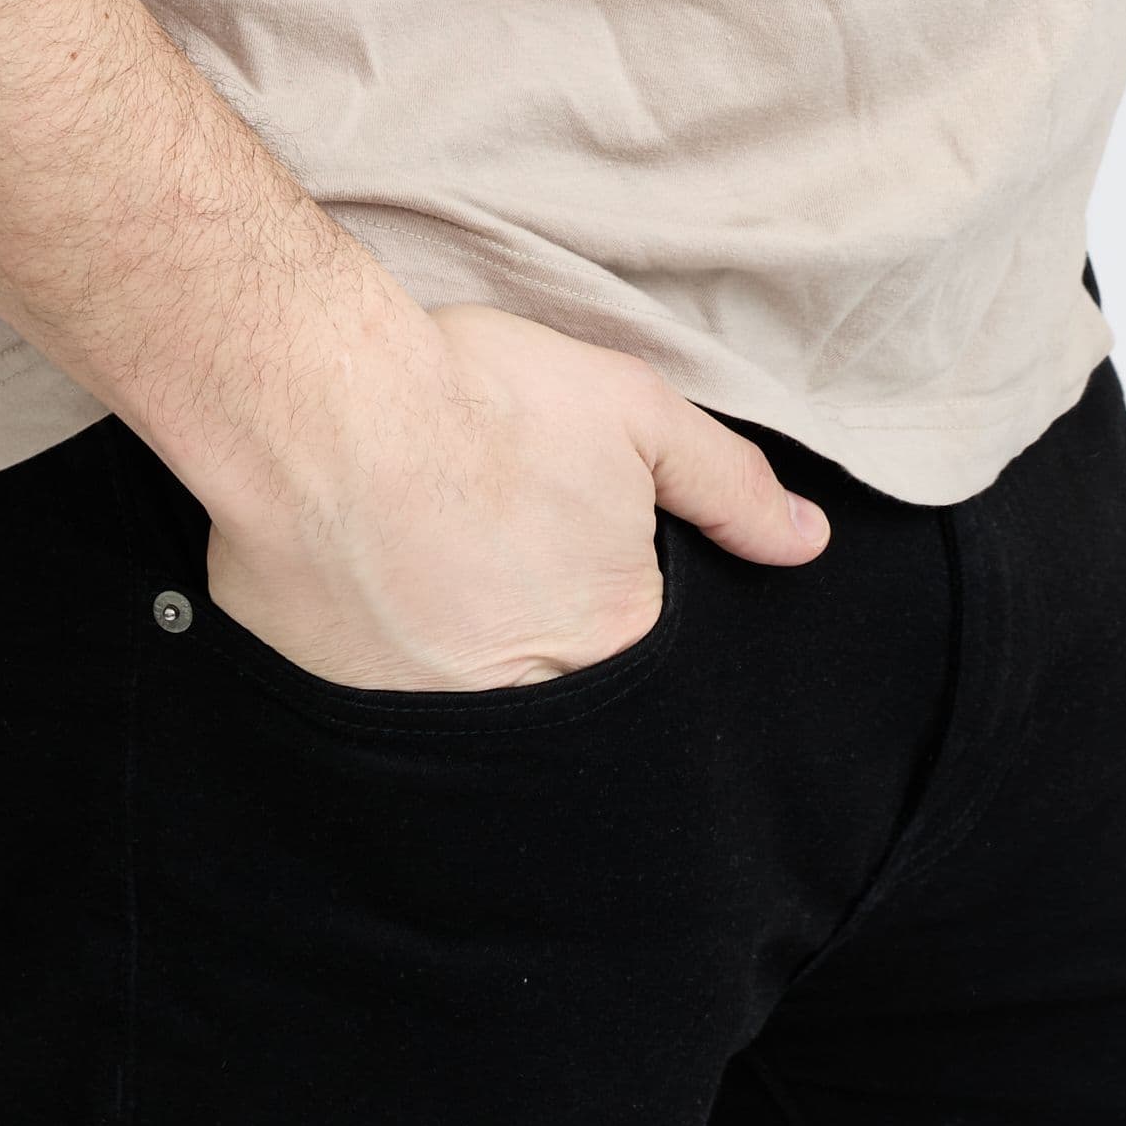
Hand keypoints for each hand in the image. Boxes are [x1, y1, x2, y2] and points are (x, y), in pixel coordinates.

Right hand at [204, 300, 828, 689]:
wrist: (318, 405)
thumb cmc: (479, 398)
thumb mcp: (632, 411)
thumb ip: (727, 483)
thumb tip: (807, 543)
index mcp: (612, 642)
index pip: (639, 660)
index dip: (604, 602)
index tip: (561, 551)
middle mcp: (528, 708)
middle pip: (556, 697)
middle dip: (535, 644)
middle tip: (489, 559)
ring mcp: (426, 727)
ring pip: (467, 715)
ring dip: (458, 659)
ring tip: (431, 575)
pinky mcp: (339, 722)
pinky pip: (378, 717)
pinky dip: (380, 670)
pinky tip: (368, 598)